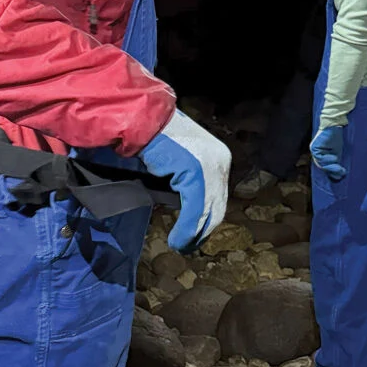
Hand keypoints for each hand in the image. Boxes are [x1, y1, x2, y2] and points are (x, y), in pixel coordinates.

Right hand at [139, 109, 230, 250]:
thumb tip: (192, 208)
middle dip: (203, 230)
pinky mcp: (197, 174)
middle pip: (217, 207)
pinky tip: (177, 240)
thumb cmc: (157, 139)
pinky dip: (187, 229)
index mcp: (221, 158)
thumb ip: (191, 180)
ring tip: (181, 246)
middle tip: (188, 246)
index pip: (220, 197)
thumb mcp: (183, 160)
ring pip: (208, 212)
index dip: (207, 220)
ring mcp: (211, 167)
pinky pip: (196, 210)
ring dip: (194, 234)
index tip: (196, 235)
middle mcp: (221, 161)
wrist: (145, 121)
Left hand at [310, 124, 345, 180]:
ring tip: (339, 168)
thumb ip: (336, 163)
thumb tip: (339, 175)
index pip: (325, 166)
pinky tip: (334, 158)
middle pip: (323, 166)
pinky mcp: (313, 147)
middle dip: (332, 171)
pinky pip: (319, 157)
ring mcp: (314, 150)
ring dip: (330, 166)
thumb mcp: (337, 153)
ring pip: (321, 163)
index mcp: (321, 155)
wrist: (333, 126)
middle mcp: (316, 153)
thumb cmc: (336, 138)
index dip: (332, 172)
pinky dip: (327, 159)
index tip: (340, 176)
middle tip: (341, 173)